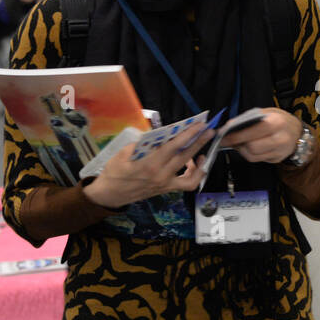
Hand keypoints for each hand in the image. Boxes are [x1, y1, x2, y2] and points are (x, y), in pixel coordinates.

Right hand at [83, 124, 214, 207]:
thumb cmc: (115, 172)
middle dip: (199, 142)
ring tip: (203, 149)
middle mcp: (161, 175)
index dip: (187, 135)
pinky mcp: (167, 189)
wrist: (110, 194)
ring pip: (191, 174)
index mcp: (149, 164)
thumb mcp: (123, 153)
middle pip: (185, 157)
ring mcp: (166, 184)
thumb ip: (142, 144)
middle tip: (209, 130)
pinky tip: (195, 163)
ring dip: (200, 160)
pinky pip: (187, 184)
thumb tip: (159, 135)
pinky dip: (195, 174)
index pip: (173, 147)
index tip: (198, 125)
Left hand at [221, 108, 302, 163]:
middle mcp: (279, 139)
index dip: (235, 136)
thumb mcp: (266, 112)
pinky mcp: (277, 159)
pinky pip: (257, 160)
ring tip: (240, 143)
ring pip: (252, 156)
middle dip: (238, 144)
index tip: (223, 136)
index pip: (251, 132)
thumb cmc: (278, 120)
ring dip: (242, 150)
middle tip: (230, 139)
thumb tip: (228, 128)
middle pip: (251, 147)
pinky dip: (249, 154)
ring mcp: (279, 151)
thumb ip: (248, 119)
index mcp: (276, 123)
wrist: (297, 132)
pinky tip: (249, 147)